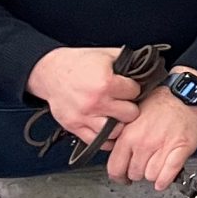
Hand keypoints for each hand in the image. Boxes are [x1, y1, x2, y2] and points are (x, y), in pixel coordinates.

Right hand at [26, 46, 141, 146]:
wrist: (50, 72)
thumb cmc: (77, 64)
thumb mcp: (106, 55)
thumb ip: (128, 63)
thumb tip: (147, 68)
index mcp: (105, 83)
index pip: (135, 92)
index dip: (134, 88)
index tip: (128, 88)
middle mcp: (95, 102)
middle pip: (130, 114)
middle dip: (129, 107)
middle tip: (123, 102)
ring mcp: (84, 117)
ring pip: (116, 131)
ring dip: (119, 124)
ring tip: (116, 115)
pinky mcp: (74, 127)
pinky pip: (97, 142)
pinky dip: (105, 139)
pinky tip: (108, 129)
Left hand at [106, 88, 196, 189]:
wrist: (181, 94)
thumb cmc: (158, 104)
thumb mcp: (130, 119)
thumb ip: (121, 139)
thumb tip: (117, 157)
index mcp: (128, 136)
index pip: (115, 169)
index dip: (119, 177)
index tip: (123, 177)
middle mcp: (143, 142)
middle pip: (135, 174)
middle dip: (139, 173)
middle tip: (143, 166)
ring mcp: (162, 146)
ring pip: (151, 176)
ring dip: (153, 175)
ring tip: (156, 166)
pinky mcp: (181, 148)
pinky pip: (169, 173)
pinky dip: (165, 180)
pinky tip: (163, 180)